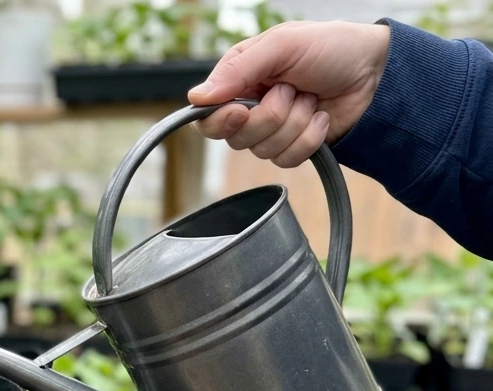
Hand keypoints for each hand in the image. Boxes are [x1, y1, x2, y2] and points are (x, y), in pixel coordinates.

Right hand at [187, 22, 391, 167]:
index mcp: (241, 78)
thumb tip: (197, 97)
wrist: (378, 73)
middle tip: (293, 91)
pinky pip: (286, 159)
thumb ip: (238, 69)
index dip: (220, 120)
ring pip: (263, 150)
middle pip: (236, 137)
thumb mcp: (283, 44)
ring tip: (312, 99)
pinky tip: (321, 118)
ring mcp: (273, 129)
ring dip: (295, 123)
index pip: (207, 115)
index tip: (239, 111)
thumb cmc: (333, 48)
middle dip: (270, 116)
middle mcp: (252, 105)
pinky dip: (309, 138)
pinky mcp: (294, 147)